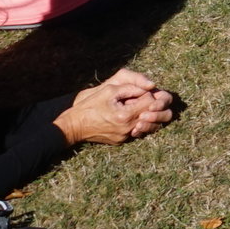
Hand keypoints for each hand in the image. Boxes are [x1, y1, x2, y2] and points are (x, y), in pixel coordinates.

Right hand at [56, 69, 173, 145]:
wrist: (73, 126)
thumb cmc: (90, 105)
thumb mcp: (109, 90)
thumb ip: (131, 87)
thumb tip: (149, 87)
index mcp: (126, 115)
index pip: (150, 102)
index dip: (151, 94)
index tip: (146, 89)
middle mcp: (128, 128)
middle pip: (154, 116)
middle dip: (156, 106)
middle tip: (152, 98)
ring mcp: (124, 136)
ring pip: (149, 127)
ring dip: (150, 116)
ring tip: (146, 107)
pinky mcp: (120, 141)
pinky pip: (137, 132)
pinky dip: (140, 123)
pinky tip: (136, 116)